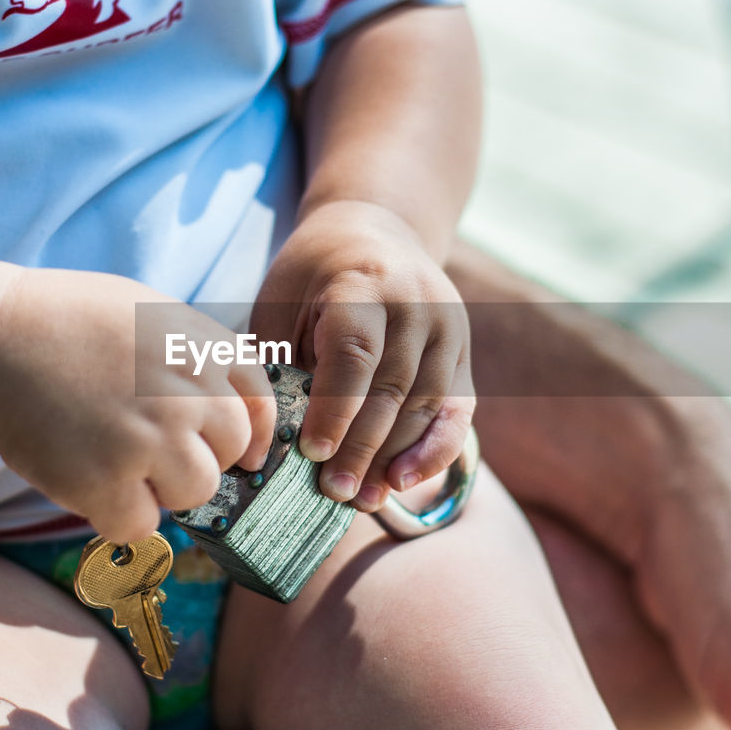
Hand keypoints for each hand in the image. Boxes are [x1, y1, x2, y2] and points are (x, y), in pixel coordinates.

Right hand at [0, 268, 274, 542]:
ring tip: (116, 458)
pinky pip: (141, 525)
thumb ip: (200, 358)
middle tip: (146, 444)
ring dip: (161, 487)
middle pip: (229, 453)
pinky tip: (87, 479)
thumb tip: (242, 414)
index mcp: (200, 348)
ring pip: (195, 493)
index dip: (251, 435)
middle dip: (197, 456)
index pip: (259, 405)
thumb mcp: (152, 315)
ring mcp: (148, 440)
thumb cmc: (68, 324)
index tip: (238, 451)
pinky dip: (117, 514)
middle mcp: (186, 394)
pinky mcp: (106, 483)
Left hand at [251, 201, 473, 511]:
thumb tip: (268, 439)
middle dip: (362, 447)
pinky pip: (455, 411)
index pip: (355, 354)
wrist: (375, 231)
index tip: (311, 453)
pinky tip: (402, 481)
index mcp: (363, 283)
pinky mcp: (463, 351)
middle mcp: (415, 303)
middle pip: (392, 388)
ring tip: (361, 499)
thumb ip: (279, 362)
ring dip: (394, 459)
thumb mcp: (282, 302)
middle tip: (333, 492)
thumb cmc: (312, 276)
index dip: (334, 409)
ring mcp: (447, 327)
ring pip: (426, 406)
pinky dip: (433, 451)